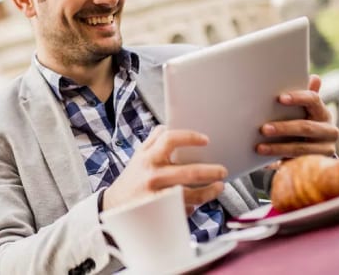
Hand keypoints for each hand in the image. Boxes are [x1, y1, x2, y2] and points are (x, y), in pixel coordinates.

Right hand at [102, 126, 227, 213]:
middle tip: (222, 171)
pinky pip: (183, 210)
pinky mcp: (161, 213)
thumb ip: (153, 141)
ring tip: (218, 187)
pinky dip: (192, 206)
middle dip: (211, 171)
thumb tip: (169, 125)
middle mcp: (153, 176)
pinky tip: (196, 202)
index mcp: (148, 157)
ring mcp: (157, 196)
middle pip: (189, 172)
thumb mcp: (139, 155)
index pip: (170, 140)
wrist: (116, 205)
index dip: (190, 137)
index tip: (205, 140)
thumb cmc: (133, 177)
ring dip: (209, 192)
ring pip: (191, 195)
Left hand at [257, 74, 338, 157]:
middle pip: (305, 128)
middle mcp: (329, 131)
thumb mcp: (305, 108)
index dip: (298, 98)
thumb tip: (314, 78)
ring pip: (300, 150)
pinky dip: (279, 163)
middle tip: (263, 128)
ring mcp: (324, 150)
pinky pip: (296, 164)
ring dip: (278, 148)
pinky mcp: (315, 164)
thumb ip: (306, 94)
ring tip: (259, 148)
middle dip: (283, 128)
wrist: (318, 147)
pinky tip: (264, 164)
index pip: (314, 100)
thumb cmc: (306, 120)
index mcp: (323, 112)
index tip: (280, 98)